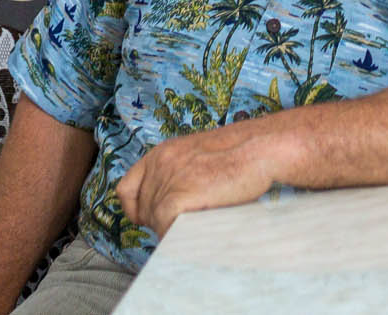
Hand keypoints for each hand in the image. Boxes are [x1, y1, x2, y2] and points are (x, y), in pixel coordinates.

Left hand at [112, 122, 276, 238]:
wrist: (261, 149)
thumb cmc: (242, 157)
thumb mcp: (199, 158)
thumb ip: (180, 177)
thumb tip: (171, 211)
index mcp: (161, 153)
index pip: (126, 190)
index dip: (139, 209)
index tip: (157, 219)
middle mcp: (158, 164)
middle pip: (143, 210)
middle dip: (163, 222)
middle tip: (189, 222)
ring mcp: (165, 181)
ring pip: (155, 223)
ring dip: (174, 230)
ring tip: (199, 225)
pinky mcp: (175, 199)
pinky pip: (164, 230)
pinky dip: (177, 237)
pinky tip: (196, 233)